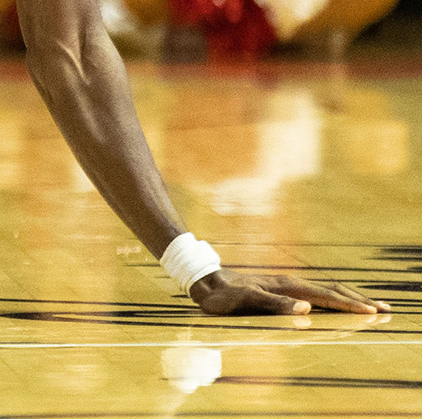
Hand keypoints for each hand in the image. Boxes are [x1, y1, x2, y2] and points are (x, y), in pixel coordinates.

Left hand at [190, 269, 387, 315]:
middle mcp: (291, 283)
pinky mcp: (283, 287)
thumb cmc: (223, 297)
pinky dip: (336, 296)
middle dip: (360, 300)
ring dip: (351, 297)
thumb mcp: (244, 302)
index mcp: (287, 288)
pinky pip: (317, 291)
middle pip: (333, 290)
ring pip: (327, 289)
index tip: (373, 313)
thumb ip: (274, 305)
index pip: (326, 297)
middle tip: (386, 309)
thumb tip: (306, 308)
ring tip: (372, 304)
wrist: (206, 280)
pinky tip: (340, 302)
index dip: (350, 306)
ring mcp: (288, 284)